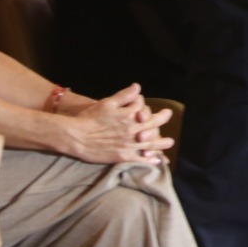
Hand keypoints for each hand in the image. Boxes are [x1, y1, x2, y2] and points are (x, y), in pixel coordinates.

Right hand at [60, 84, 174, 163]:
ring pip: (151, 143)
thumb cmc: (90, 118)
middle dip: (162, 119)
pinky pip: (141, 159)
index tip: (147, 104)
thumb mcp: (108, 103)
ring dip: (162, 142)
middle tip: (168, 115)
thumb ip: (124, 95)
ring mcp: (129, 145)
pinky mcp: (123, 157)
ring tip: (169, 142)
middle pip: (153, 124)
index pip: (144, 108)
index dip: (146, 105)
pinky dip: (150, 159)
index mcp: (129, 115)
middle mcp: (132, 130)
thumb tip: (137, 87)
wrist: (77, 137)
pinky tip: (156, 160)